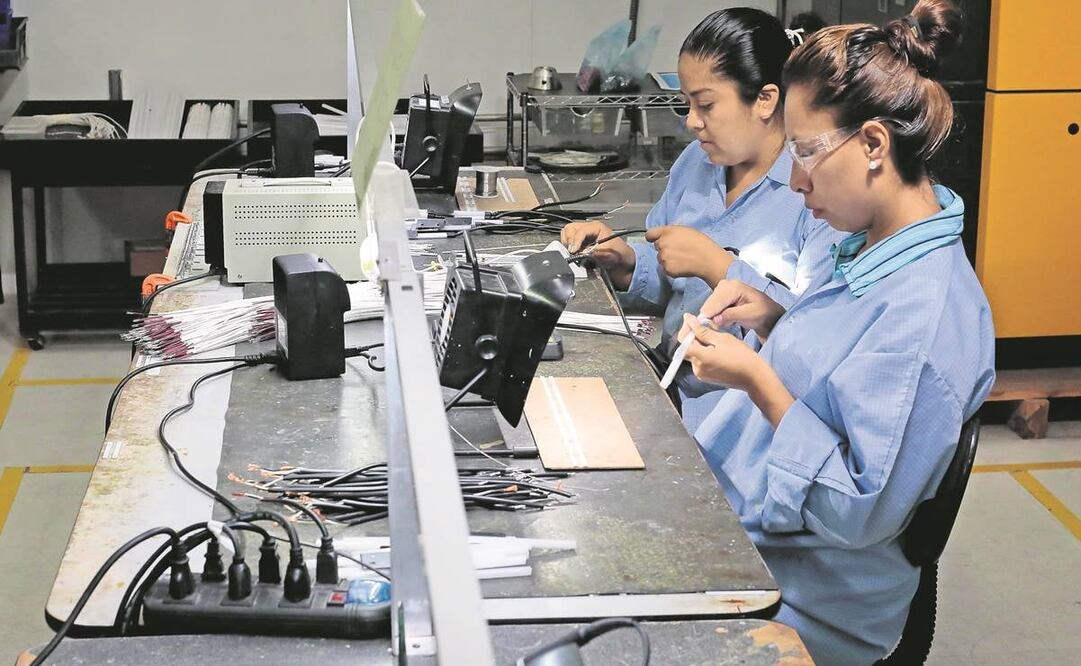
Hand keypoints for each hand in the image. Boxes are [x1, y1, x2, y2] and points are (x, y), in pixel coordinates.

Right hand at [561, 220, 635, 288]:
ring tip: (574, 254)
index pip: (580, 230)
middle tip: (573, 251)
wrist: (622, 265)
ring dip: (568, 245)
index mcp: (596, 227)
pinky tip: (576, 257)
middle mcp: (587, 231)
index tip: (573, 250)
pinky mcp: (580, 247)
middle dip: (569, 241)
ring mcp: (582, 238)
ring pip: (567, 236)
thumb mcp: (607, 253)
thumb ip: (592, 252)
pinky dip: (569, 252)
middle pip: (569, 229)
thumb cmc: (620, 255)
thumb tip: (579, 254)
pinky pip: (568, 246)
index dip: (575, 240)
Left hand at [645, 226, 733, 286]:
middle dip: (665, 248)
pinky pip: (665, 268)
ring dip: (668, 259)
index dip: (653, 237)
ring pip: (661, 258)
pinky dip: (672, 268)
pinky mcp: (666, 269)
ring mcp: (663, 257)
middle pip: (657, 246)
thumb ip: (671, 232)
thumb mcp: (685, 230)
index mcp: (667, 232)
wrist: (707, 259)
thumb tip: (665, 235)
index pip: (650, 234)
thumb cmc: (700, 244)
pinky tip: (682, 265)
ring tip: (682, 258)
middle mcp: (662, 244)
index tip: (655, 240)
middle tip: (679, 250)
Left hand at [679, 314, 793, 426]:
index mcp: (700, 358)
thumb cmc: (741, 356)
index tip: (694, 321)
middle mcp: (697, 368)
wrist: (754, 377)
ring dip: (700, 344)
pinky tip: (717, 348)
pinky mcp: (707, 377)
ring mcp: (701, 374)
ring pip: (694, 354)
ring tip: (715, 337)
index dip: (686, 329)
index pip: (682, 341)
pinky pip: (700, 362)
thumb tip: (688, 319)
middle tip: (706, 326)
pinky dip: (705, 353)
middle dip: (693, 335)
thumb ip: (702, 330)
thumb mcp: (722, 339)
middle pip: (687, 348)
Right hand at [699, 280, 785, 338]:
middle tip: (722, 326)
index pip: (716, 302)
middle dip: (712, 317)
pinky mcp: (720, 296)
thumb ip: (731, 315)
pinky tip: (727, 319)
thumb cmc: (762, 313)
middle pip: (709, 304)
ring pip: (708, 308)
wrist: (768, 313)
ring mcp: (721, 290)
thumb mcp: (749, 315)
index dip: (710, 316)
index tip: (709, 327)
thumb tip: (715, 319)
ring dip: (714, 318)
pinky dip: (716, 316)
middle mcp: (725, 285)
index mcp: (734, 287)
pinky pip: (711, 309)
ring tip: (729, 322)